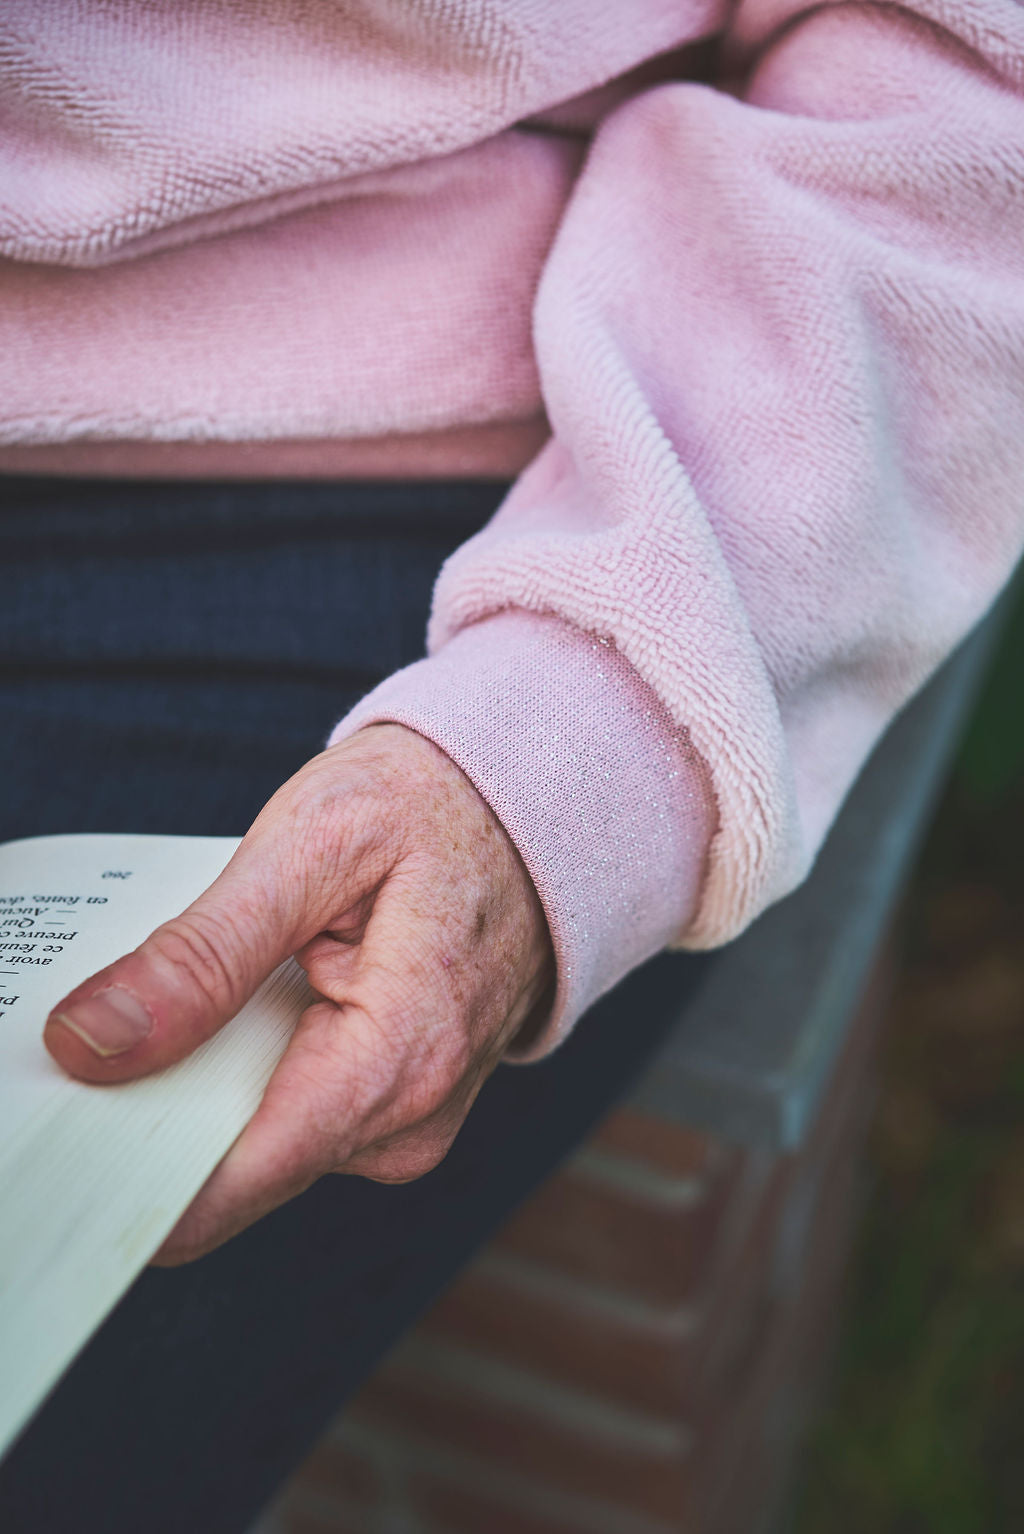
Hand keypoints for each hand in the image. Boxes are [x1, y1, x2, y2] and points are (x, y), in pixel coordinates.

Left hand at [43, 725, 554, 1263]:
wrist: (535, 807)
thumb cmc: (437, 809)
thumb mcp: (313, 847)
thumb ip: (204, 953)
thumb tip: (90, 1042)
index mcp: (399, 1061)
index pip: (229, 1182)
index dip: (123, 1171)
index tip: (54, 1137)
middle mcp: (408, 1121)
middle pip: (229, 1171)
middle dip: (151, 1110)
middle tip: (104, 1022)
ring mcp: (404, 1123)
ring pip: (250, 1146)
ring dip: (196, 1083)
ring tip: (186, 989)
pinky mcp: (391, 1110)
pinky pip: (286, 1117)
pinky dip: (240, 1070)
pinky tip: (236, 1002)